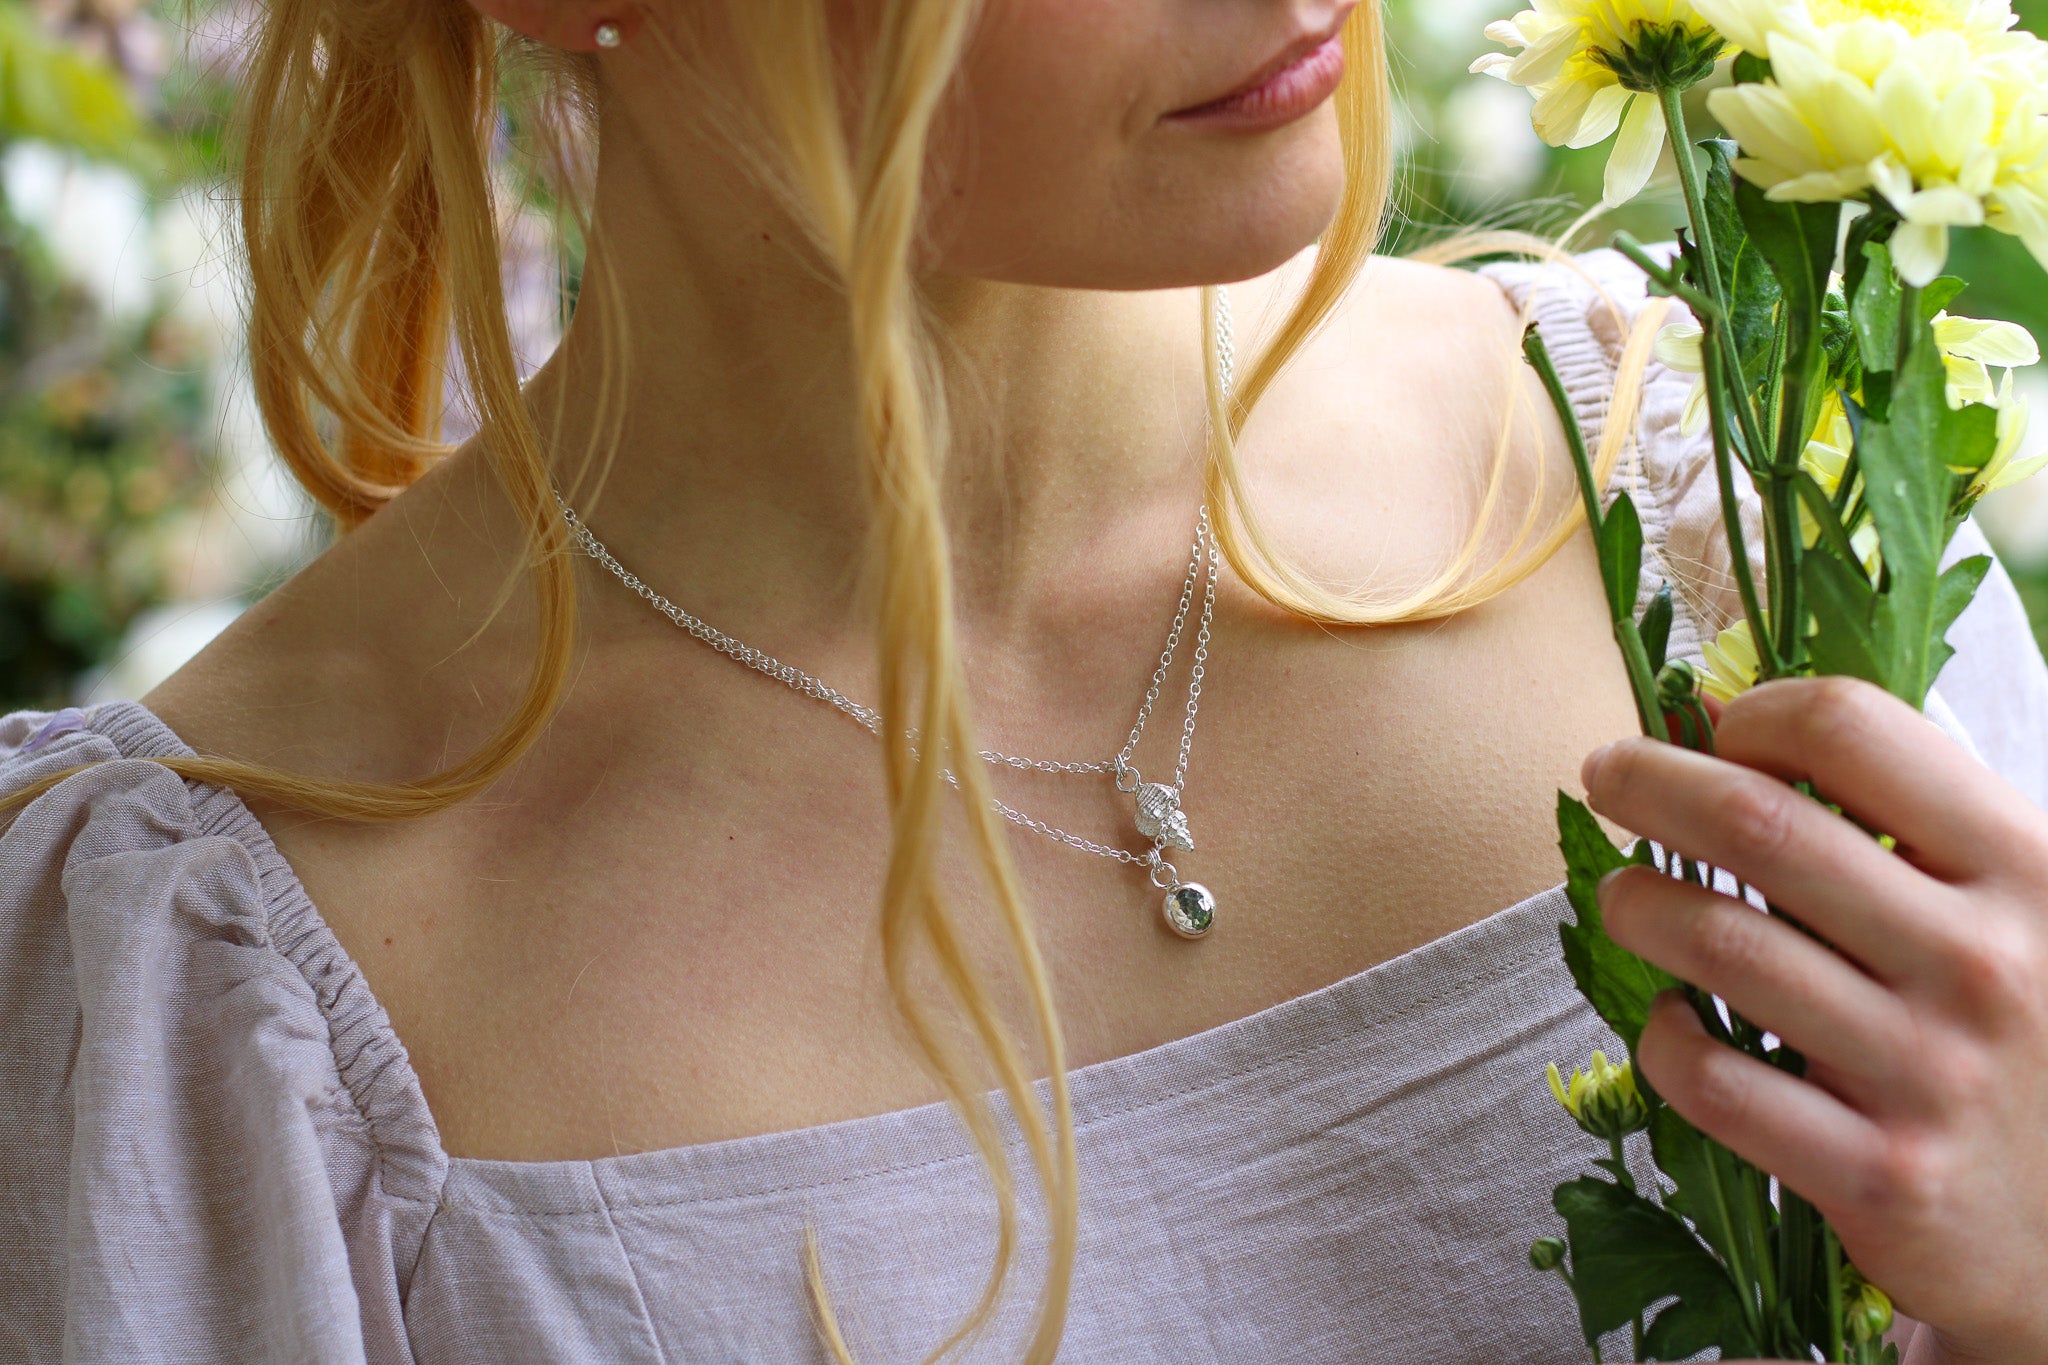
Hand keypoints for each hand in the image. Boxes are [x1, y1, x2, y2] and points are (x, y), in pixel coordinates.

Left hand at [1582, 676, 2047, 1364]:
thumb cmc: (2027, 1027)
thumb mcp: (2010, 904)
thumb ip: (1903, 819)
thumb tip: (1720, 717)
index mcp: (2023, 867)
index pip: (1851, 730)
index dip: (1755, 714)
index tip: (1715, 732)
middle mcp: (1981, 961)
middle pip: (1760, 825)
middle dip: (1649, 783)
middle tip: (1605, 774)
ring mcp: (1931, 1072)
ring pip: (1718, 944)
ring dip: (1636, 904)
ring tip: (1623, 898)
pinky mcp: (1883, 1176)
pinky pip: (1715, 1082)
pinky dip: (1663, 1040)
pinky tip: (1669, 1022)